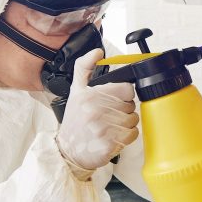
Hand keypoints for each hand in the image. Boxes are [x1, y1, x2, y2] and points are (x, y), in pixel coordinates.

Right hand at [55, 49, 138, 173]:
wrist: (68, 150)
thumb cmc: (75, 121)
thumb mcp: (76, 91)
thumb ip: (84, 67)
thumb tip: (97, 51)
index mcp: (89, 95)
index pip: (127, 89)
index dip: (122, 95)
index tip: (113, 101)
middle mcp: (95, 110)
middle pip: (131, 105)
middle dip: (124, 110)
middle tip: (109, 116)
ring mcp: (102, 128)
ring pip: (134, 120)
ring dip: (126, 124)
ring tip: (110, 127)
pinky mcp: (109, 144)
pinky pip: (132, 134)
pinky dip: (126, 137)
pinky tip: (113, 136)